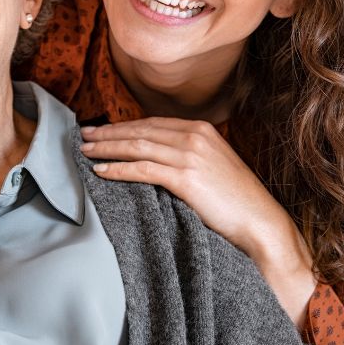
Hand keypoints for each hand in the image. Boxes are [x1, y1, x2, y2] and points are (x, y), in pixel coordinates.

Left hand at [80, 118, 315, 327]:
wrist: (260, 220)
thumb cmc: (236, 200)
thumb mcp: (212, 165)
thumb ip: (187, 154)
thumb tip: (155, 157)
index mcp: (201, 129)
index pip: (152, 123)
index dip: (123, 126)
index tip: (103, 130)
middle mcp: (194, 136)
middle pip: (140, 131)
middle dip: (108, 133)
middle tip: (84, 136)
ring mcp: (190, 155)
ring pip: (137, 147)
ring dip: (107, 148)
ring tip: (86, 151)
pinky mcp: (186, 178)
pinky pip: (143, 169)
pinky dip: (118, 169)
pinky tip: (101, 171)